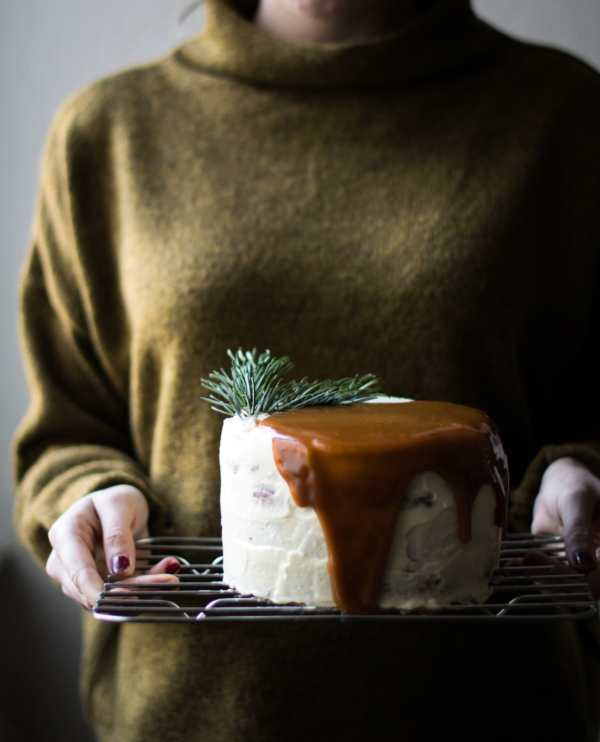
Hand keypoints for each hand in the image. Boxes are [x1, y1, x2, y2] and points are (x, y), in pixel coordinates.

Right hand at [46, 484, 178, 609]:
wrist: (118, 508)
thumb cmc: (114, 500)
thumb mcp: (118, 504)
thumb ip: (117, 534)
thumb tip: (120, 570)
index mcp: (65, 536)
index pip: (77, 571)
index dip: (98, 590)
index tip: (127, 597)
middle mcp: (66, 563)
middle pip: (94, 590)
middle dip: (131, 591)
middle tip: (168, 581)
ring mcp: (81, 579)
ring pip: (108, 599)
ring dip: (142, 592)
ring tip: (171, 578)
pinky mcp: (100, 588)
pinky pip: (121, 596)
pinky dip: (145, 589)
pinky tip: (166, 576)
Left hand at [529, 457, 599, 597]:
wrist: (560, 484)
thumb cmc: (573, 484)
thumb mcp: (576, 500)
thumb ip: (579, 530)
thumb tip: (582, 563)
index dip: (580, 579)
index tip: (552, 568)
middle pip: (585, 587)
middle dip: (555, 579)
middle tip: (529, 559)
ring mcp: (584, 566)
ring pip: (567, 587)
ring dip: (541, 579)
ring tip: (517, 564)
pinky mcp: (565, 566)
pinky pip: (552, 578)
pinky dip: (534, 574)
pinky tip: (515, 566)